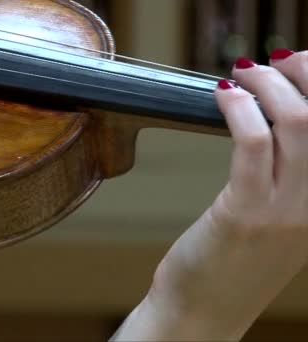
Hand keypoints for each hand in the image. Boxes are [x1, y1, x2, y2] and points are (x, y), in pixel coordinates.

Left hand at [111, 49, 307, 340]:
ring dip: (267, 85)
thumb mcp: (273, 223)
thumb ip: (283, 179)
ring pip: (296, 123)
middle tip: (270, 62)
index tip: (299, 64)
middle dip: (301, 74)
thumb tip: (271, 124)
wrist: (201, 314)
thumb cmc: (228, 264)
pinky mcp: (244, 213)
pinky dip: (240, 109)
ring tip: (243, 74)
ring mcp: (285, 212)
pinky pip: (253, 143)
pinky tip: (223, 96)